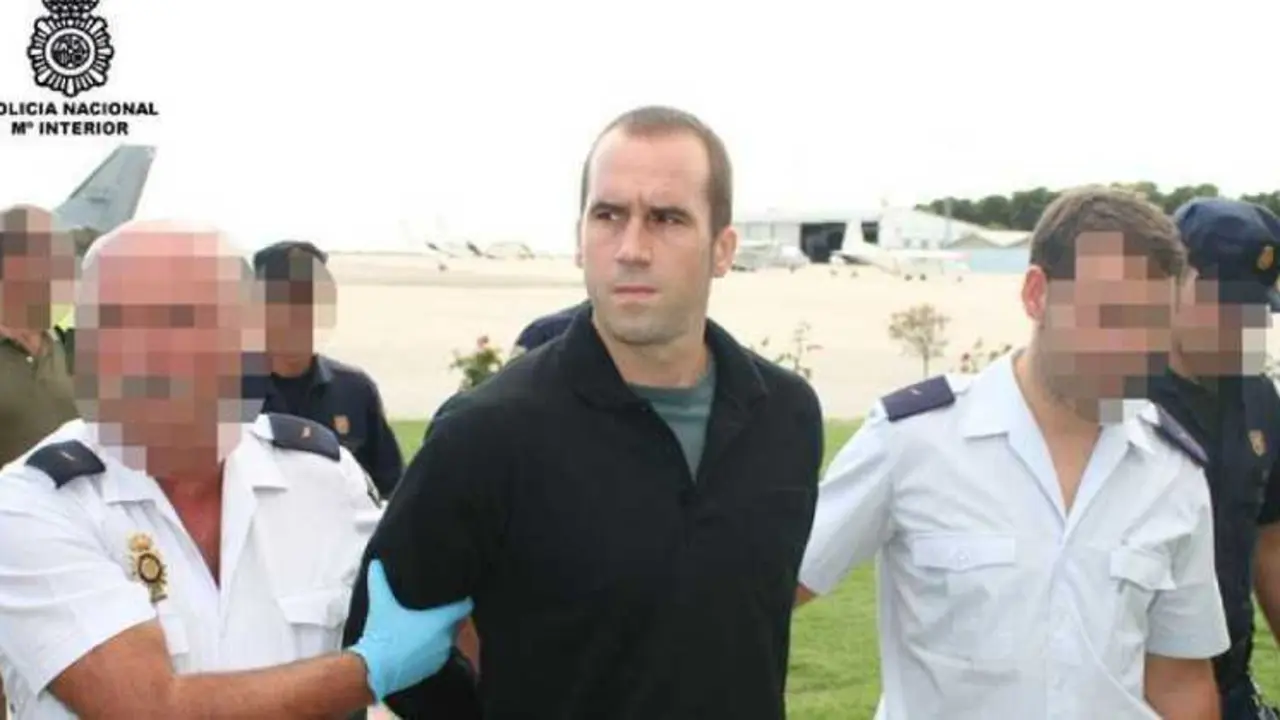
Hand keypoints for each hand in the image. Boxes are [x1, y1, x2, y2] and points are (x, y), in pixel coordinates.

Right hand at [349, 560, 473, 700]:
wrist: (374, 670)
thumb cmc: (382, 634)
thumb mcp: (381, 603)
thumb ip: (379, 580)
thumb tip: (375, 562)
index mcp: (441, 620)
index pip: (465, 607)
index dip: (463, 599)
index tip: (457, 593)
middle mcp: (446, 638)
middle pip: (456, 622)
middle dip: (448, 615)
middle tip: (436, 607)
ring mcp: (441, 655)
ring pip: (447, 638)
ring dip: (440, 632)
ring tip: (426, 625)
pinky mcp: (433, 668)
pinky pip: (439, 653)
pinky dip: (433, 648)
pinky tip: (419, 643)